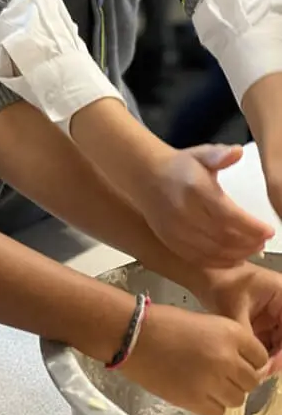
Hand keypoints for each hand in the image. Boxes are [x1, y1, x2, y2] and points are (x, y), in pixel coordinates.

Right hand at [124, 303, 268, 414]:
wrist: (133, 335)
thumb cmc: (164, 322)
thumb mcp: (203, 323)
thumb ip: (226, 343)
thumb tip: (239, 364)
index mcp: (230, 333)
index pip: (259, 356)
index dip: (249, 358)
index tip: (237, 359)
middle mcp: (227, 359)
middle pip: (251, 380)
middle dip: (239, 377)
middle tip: (220, 370)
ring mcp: (213, 382)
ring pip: (237, 399)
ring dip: (226, 391)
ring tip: (207, 380)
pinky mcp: (196, 401)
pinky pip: (218, 410)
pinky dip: (211, 402)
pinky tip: (196, 388)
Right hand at [139, 144, 272, 267]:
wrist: (146, 176)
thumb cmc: (180, 166)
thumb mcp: (200, 154)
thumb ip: (219, 154)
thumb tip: (238, 151)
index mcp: (195, 189)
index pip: (229, 215)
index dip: (252, 227)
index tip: (268, 230)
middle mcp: (183, 212)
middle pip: (223, 237)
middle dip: (248, 243)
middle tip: (263, 242)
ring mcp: (175, 230)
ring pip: (213, 251)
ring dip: (237, 254)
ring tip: (252, 249)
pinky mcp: (170, 241)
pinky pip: (199, 259)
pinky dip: (219, 263)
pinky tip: (233, 258)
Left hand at [200, 262, 281, 366]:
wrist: (205, 272)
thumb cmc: (220, 283)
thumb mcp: (234, 310)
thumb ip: (248, 337)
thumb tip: (255, 367)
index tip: (268, 367)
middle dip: (277, 357)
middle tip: (260, 374)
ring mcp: (277, 312)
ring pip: (280, 343)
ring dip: (271, 357)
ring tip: (256, 372)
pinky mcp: (268, 320)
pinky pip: (272, 341)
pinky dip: (264, 353)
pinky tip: (253, 365)